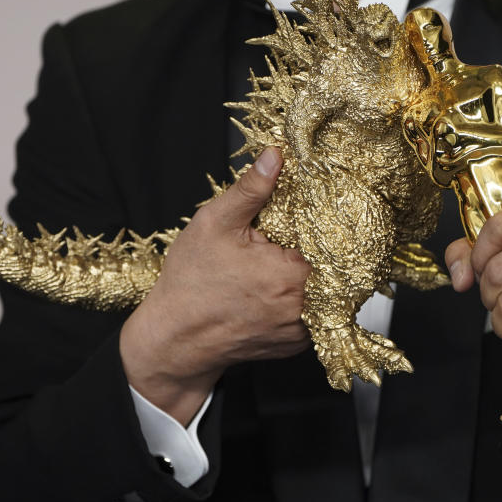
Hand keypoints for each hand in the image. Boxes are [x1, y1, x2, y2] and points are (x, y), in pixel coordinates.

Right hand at [121, 147, 310, 424]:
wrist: (174, 338)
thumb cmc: (191, 282)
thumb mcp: (215, 224)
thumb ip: (251, 189)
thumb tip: (275, 156)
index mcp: (292, 275)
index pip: (327, 238)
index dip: (314, 224)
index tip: (295, 221)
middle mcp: (304, 308)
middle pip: (325, 264)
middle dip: (305, 249)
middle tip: (274, 244)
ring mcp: (301, 331)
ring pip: (319, 291)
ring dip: (303, 277)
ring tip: (267, 270)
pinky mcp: (294, 345)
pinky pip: (309, 315)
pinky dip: (297, 301)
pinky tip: (269, 292)